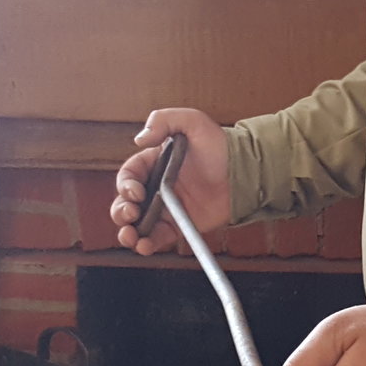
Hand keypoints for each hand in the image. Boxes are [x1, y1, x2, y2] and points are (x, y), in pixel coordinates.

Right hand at [111, 110, 231, 254]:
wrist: (245, 173)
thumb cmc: (220, 145)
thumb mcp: (193, 121)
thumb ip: (164, 120)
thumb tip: (139, 139)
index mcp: (153, 163)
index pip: (128, 175)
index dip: (125, 185)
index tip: (136, 192)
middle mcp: (155, 187)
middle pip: (125, 202)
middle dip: (121, 211)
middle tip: (131, 214)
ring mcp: (166, 208)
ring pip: (136, 224)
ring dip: (127, 232)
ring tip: (131, 236)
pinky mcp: (178, 226)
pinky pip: (157, 238)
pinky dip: (148, 245)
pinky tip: (145, 245)